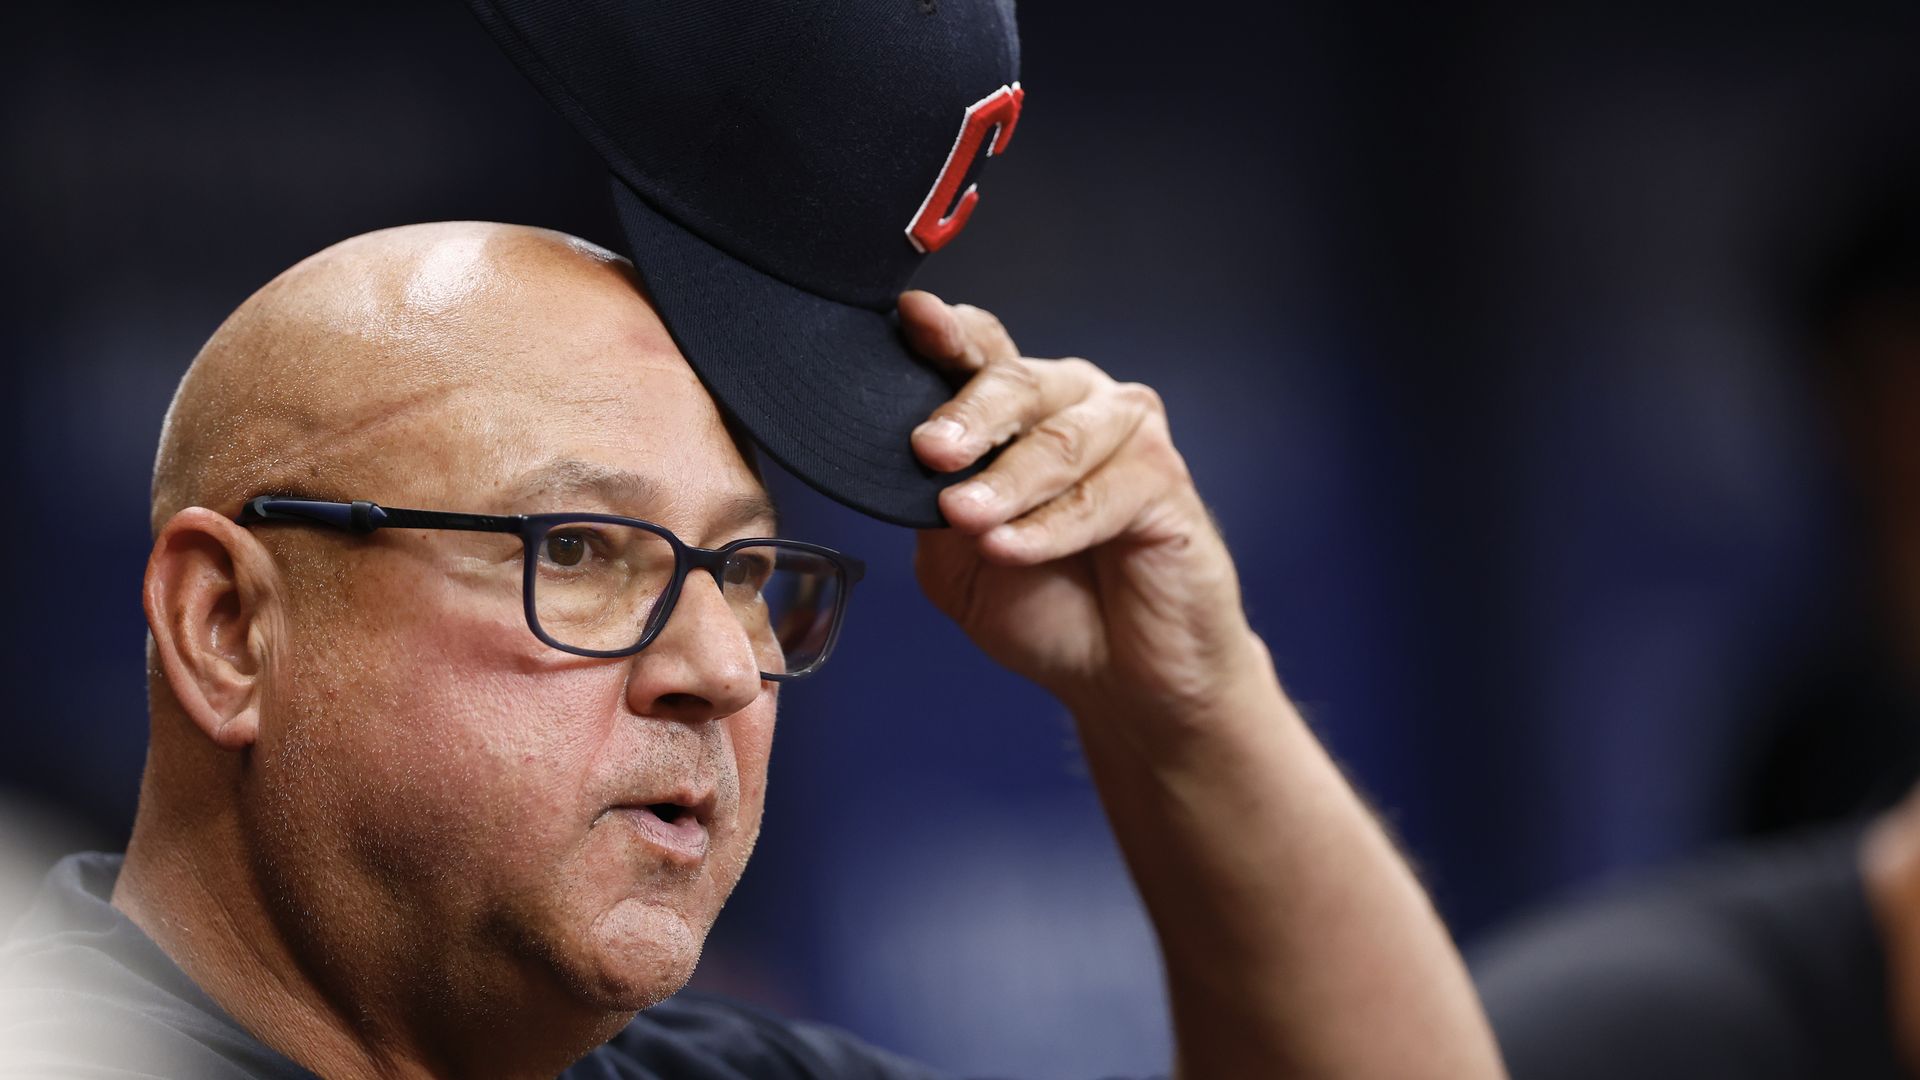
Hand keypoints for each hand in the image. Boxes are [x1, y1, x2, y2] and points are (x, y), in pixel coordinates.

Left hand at [899, 292, 1268, 731]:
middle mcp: (1074, 402)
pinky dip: (1050, 527)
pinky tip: (1012, 549)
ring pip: (1058, 441)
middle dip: (968, 415)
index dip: (946, 331)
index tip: (913, 318)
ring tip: (966, 518)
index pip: (980, 351)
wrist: (1123, 678)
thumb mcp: (958, 561)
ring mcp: (1126, 434)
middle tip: (930, 451)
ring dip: (1006, 482)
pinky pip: (1102, 495)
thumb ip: (930, 508)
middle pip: (1016, 382)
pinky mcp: (1166, 479)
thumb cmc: (1046, 609)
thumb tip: (901, 466)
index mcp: (1019, 408)